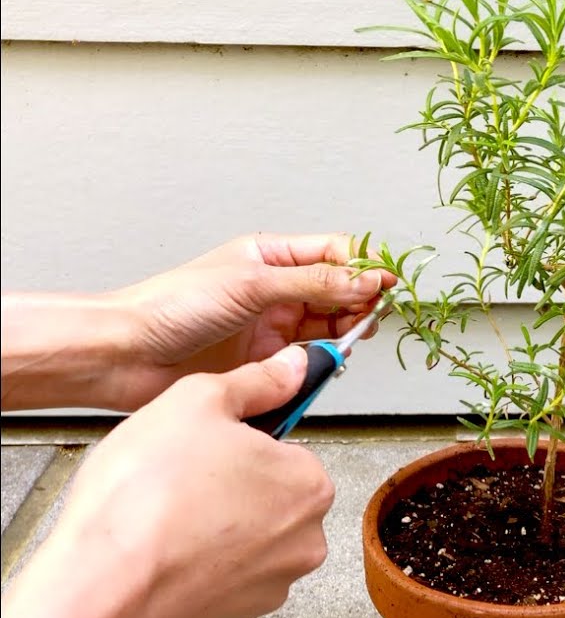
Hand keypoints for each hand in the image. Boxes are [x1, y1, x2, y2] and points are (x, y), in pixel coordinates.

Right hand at [0, 346, 334, 617]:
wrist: (98, 589)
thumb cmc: (142, 500)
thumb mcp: (197, 401)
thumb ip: (256, 382)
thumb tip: (291, 367)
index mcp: (308, 484)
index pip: (288, 451)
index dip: (242, 444)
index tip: (211, 448)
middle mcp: (303, 541)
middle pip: (271, 498)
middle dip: (231, 488)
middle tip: (180, 481)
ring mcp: (270, 586)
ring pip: (246, 542)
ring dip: (213, 529)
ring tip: (166, 519)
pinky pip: (220, 582)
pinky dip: (196, 569)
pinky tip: (162, 555)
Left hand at [113, 232, 395, 408]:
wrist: (128, 355)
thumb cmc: (171, 307)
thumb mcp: (253, 283)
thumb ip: (314, 283)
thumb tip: (364, 279)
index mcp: (270, 256)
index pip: (335, 252)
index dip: (364, 267)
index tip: (384, 285)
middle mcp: (275, 290)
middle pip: (339, 291)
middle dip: (359, 303)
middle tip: (367, 317)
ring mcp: (272, 327)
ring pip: (329, 327)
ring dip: (343, 335)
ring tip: (345, 342)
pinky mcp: (266, 362)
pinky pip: (310, 361)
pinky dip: (324, 364)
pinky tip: (324, 364)